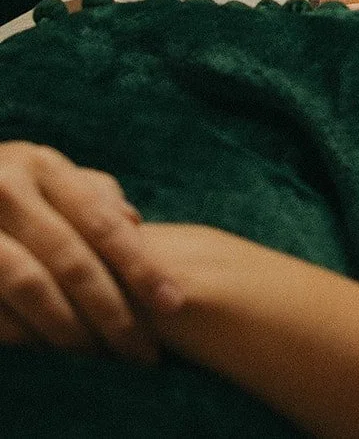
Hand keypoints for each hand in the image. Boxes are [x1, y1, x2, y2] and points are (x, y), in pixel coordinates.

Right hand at [0, 142, 182, 364]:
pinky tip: (45, 355)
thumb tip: (136, 223)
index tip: (175, 305)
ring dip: (68, 330)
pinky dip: (20, 333)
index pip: (103, 223)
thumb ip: (90, 193)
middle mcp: (5, 189)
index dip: (142, 267)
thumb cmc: (0, 182)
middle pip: (72, 261)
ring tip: (99, 359)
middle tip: (141, 352)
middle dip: (113, 311)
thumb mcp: (41, 172)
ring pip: (29, 286)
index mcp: (42, 166)